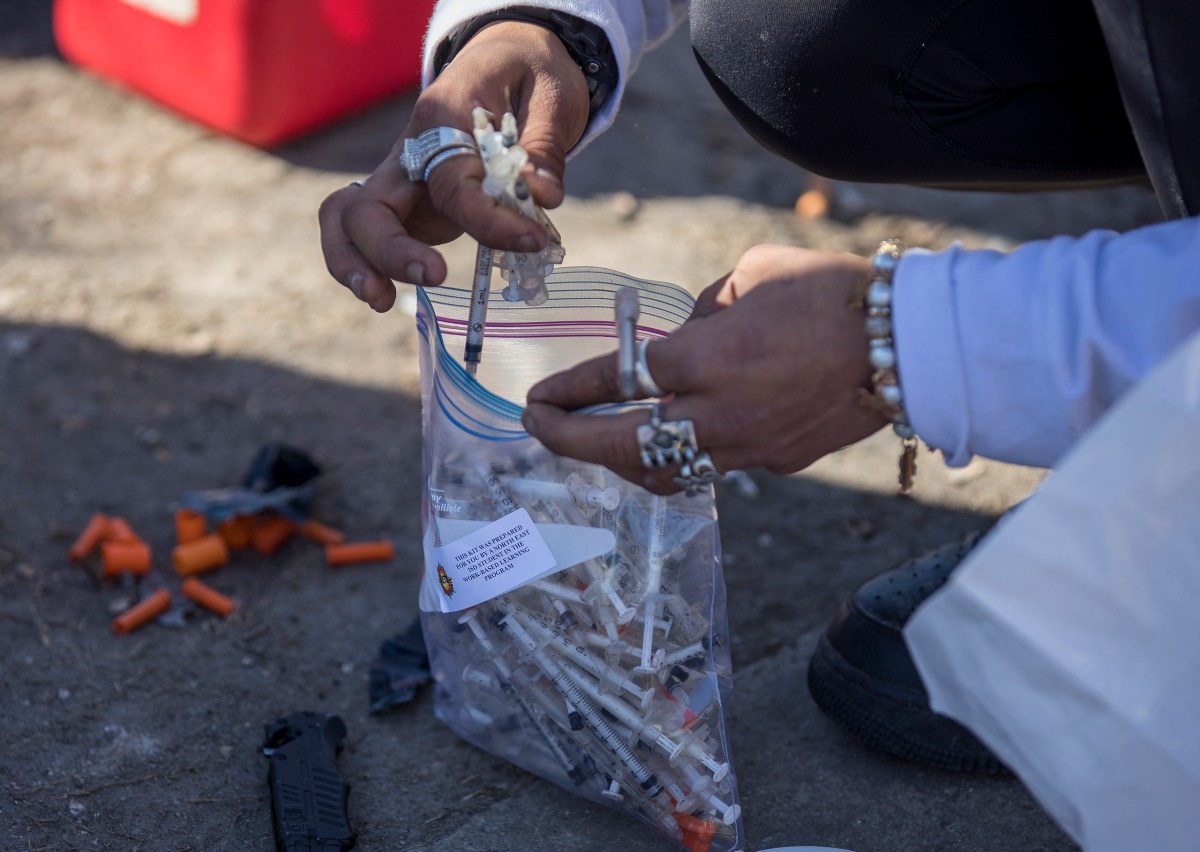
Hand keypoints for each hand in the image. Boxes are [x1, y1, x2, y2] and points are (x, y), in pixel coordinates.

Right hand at [318, 22, 589, 310]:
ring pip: (346, 219)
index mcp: (442, 116)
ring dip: (354, 261)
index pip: (452, 180)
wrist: (506, 61)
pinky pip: (364, 235)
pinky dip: (366, 265)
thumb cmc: (529, 78)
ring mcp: (399, 178)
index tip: (530, 239)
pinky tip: (383, 295)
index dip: (488, 219)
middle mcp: (408, 150)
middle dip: (391, 250)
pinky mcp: (404, 203)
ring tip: (380, 301)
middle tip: (436, 276)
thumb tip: (543, 196)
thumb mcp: (551, 96)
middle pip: (370, 205)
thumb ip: (544, 146)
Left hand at [522, 245, 890, 492]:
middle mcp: (719, 413)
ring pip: (663, 473)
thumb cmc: (831, 293)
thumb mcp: (752, 276)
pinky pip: (711, 466)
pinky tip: (668, 438)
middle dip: (570, 441)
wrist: (910, 342)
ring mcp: (748, 447)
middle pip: (623, 446)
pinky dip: (677, 456)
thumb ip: (702, 312)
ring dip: (620, 460)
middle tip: (540, 429)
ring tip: (596, 440)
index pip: (618, 381)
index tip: (539, 398)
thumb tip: (681, 338)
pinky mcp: (776, 462)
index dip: (570, 391)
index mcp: (708, 358)